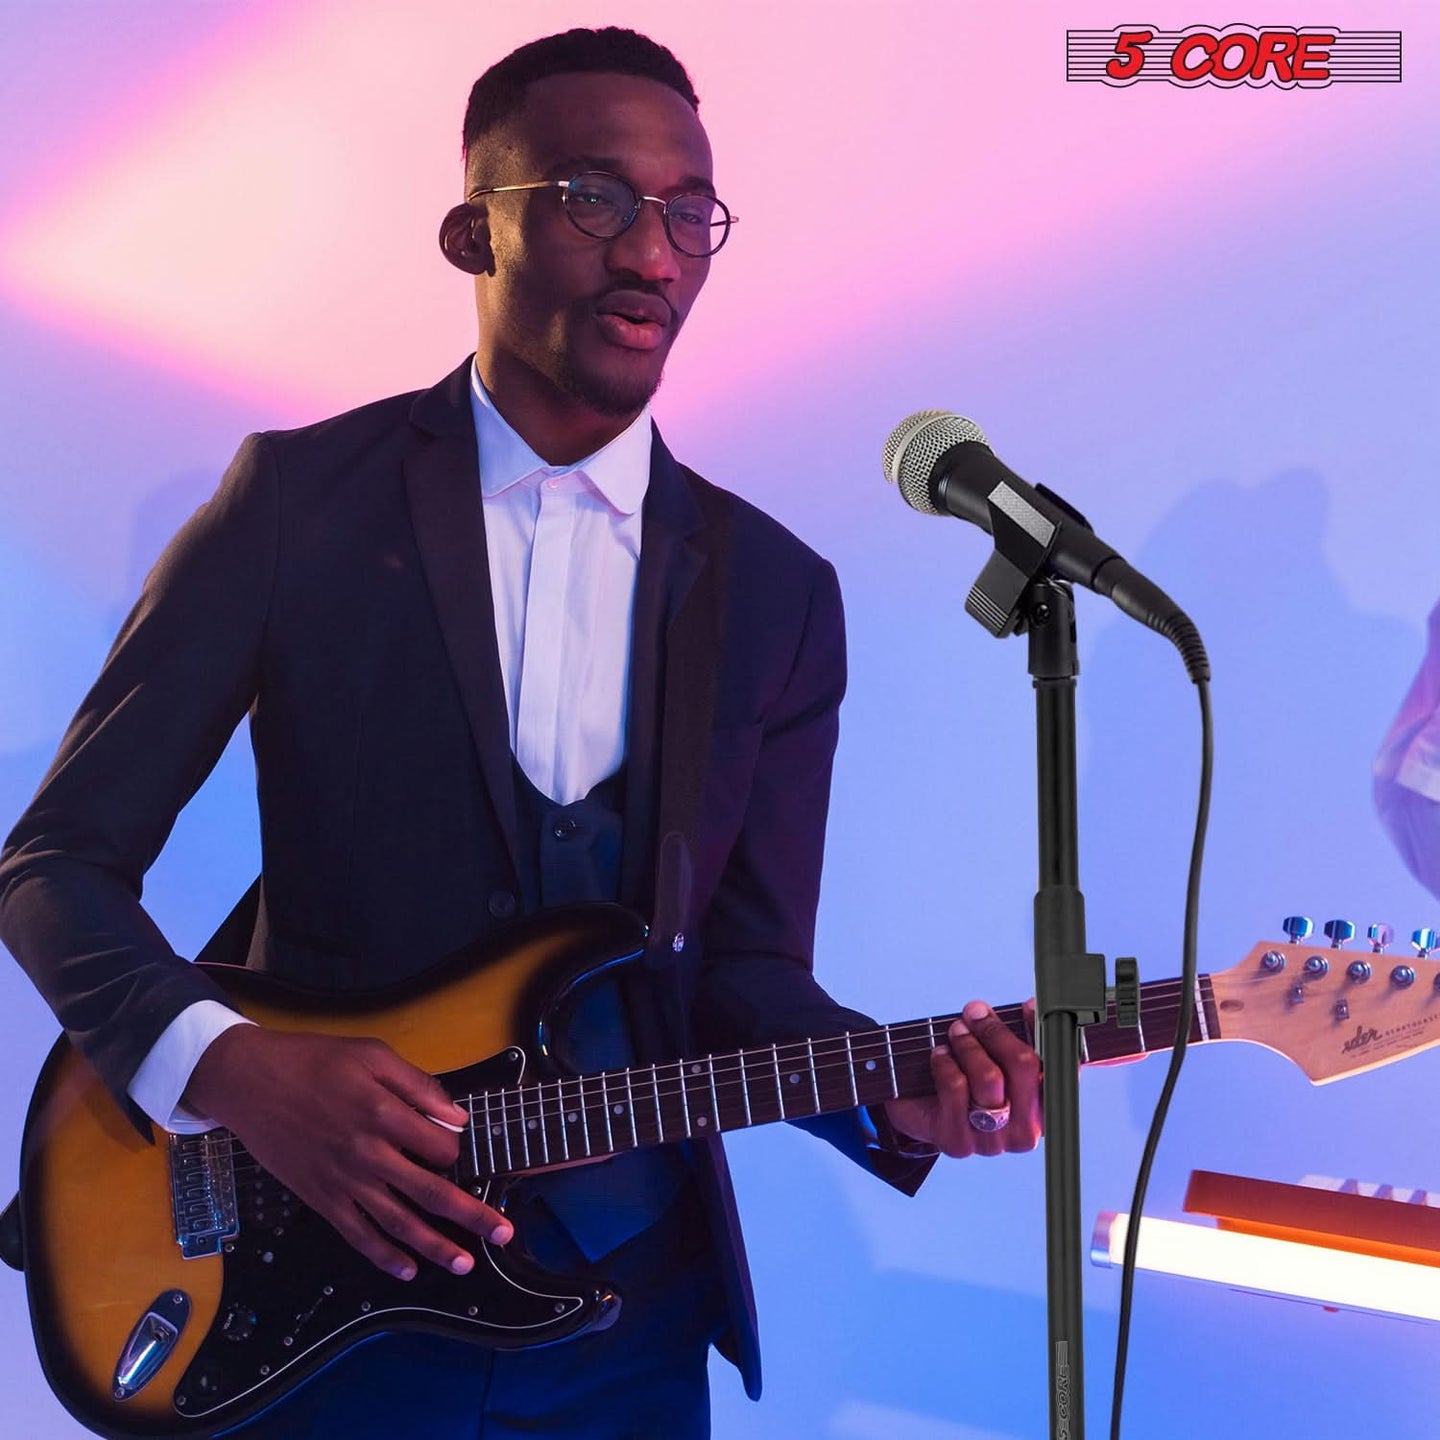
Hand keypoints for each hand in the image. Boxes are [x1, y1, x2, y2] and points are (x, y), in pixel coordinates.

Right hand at [183, 1026, 511, 1280]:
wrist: (250, 1082)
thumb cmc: (313, 1061)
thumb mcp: (372, 1054)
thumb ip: (418, 1085)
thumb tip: (455, 1117)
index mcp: (385, 1114)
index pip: (442, 1146)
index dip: (458, 1149)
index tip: (459, 1147)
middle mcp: (368, 1154)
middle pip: (431, 1192)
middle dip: (472, 1215)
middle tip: (504, 1233)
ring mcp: (344, 1181)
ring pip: (399, 1223)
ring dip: (435, 1247)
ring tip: (465, 1263)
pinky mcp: (321, 1199)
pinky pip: (357, 1235)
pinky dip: (383, 1257)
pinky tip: (407, 1270)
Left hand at [884, 1000, 1042, 1157]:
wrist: (921, 1111)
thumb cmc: (968, 1079)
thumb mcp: (997, 1058)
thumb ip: (1019, 1035)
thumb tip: (1033, 1006)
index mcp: (1045, 1110)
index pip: (1059, 1067)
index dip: (1045, 1033)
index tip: (1026, 1006)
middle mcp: (1025, 1131)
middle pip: (1024, 1066)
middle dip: (995, 1031)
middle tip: (973, 1013)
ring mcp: (993, 1142)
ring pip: (989, 1078)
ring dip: (969, 1045)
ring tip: (956, 1031)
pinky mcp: (958, 1141)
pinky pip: (956, 1088)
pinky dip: (946, 1062)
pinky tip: (940, 1054)